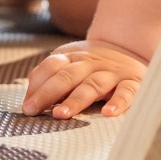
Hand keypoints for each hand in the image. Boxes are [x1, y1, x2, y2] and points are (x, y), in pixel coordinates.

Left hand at [21, 39, 146, 119]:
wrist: (132, 45)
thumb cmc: (94, 64)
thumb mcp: (71, 62)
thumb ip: (49, 77)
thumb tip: (28, 99)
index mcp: (73, 57)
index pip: (51, 66)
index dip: (36, 85)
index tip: (27, 106)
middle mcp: (91, 63)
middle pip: (67, 76)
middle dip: (48, 93)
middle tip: (33, 110)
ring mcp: (112, 72)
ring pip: (92, 85)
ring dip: (76, 100)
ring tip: (62, 114)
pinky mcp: (133, 82)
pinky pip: (127, 92)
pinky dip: (118, 102)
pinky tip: (108, 113)